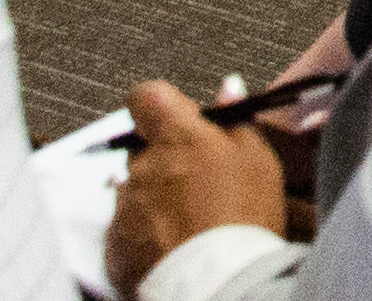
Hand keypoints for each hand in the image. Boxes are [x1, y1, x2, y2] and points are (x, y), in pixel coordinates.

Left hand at [104, 86, 295, 292]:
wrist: (218, 283)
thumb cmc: (243, 219)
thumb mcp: (256, 160)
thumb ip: (236, 121)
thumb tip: (228, 90)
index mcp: (175, 137)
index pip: (147, 96)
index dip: (162, 106)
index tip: (181, 120)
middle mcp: (141, 167)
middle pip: (144, 150)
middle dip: (166, 161)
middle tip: (200, 184)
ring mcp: (124, 208)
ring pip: (136, 191)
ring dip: (157, 200)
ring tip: (192, 224)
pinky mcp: (115, 246)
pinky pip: (128, 230)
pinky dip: (147, 235)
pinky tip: (176, 247)